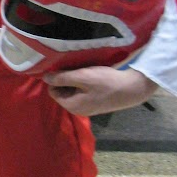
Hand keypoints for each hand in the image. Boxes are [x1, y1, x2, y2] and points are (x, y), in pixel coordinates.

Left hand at [43, 67, 159, 116]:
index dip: (57, 78)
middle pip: (63, 92)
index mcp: (72, 106)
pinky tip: (94, 76)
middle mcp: (78, 110)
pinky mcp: (96, 103)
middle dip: (68, 79)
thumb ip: (62, 78)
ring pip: (74, 91)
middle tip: (78, 68)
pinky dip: (86, 83)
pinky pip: (83, 92)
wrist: (132, 89)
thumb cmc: (106, 82)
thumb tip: (44, 78)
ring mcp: (88, 107)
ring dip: (77, 80)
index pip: (53, 91)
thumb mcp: (82, 77)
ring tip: (86, 70)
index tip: (65, 67)